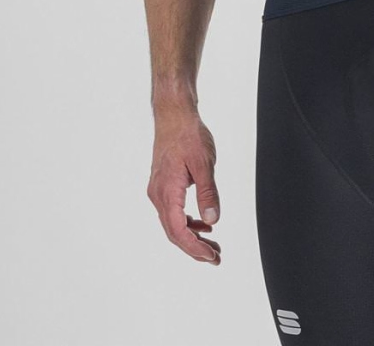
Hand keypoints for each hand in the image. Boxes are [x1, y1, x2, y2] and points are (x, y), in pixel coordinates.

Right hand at [147, 108, 221, 263]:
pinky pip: (173, 211)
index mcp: (167, 192)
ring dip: (192, 236)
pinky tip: (203, 224)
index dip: (194, 248)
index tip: (211, 256)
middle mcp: (158, 195)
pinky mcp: (163, 185)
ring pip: (173, 223)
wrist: (174, 115)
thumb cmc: (188, 134)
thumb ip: (208, 193)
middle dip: (194, 248)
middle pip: (174, 232)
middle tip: (215, 257)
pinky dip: (187, 221)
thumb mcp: (204, 163)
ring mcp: (159, 190)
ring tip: (212, 245)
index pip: (178, 231)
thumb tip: (212, 219)